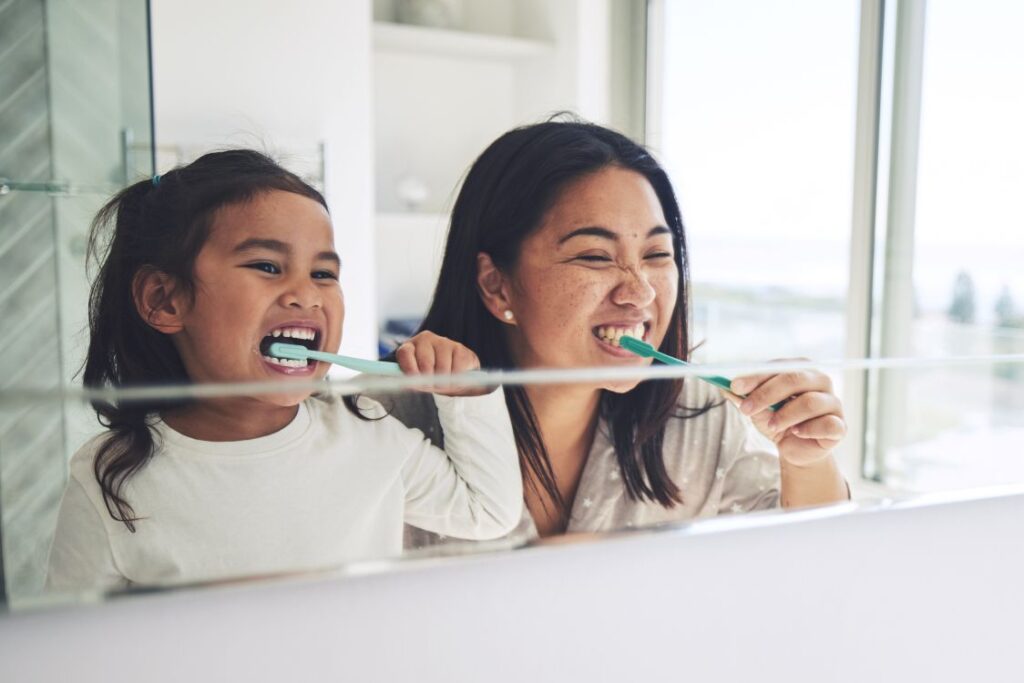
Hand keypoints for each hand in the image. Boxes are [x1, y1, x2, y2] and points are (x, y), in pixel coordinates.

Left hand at [395, 331, 488, 395]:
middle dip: (429, 378)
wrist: (452, 377)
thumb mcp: (419, 381)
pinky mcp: (460, 348)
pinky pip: (458, 366)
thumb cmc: (429, 378)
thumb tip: (415, 384)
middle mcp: (425, 339)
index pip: (405, 353)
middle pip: (425, 360)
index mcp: (409, 347)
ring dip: (444, 380)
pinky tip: (455, 377)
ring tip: (444, 384)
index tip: (415, 382)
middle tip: (433, 387)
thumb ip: (415, 381)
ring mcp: (443, 342)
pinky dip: (457, 377)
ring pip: (442, 366)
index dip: (409, 368)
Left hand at [723, 360, 845, 466]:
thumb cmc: (779, 422)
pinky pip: (828, 424)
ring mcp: (833, 403)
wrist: (796, 450)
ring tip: (771, 425)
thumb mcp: (757, 409)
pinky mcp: (840, 426)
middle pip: (795, 379)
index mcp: (801, 370)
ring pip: (810, 402)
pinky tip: (796, 433)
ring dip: (785, 415)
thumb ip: (743, 396)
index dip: (756, 376)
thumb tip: (722, 385)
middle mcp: (820, 381)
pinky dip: (808, 429)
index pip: (778, 366)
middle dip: (766, 394)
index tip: (735, 386)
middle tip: (746, 409)